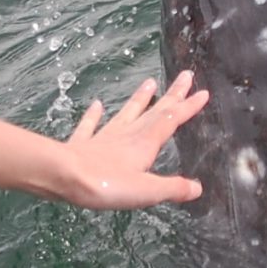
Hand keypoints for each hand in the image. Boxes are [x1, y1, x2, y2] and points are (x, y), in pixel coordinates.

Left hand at [59, 71, 207, 206]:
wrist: (64, 176)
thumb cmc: (107, 184)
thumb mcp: (147, 192)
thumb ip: (173, 188)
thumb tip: (197, 188)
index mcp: (145, 143)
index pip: (171, 120)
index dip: (188, 106)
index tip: (202, 92)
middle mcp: (127, 135)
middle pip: (153, 111)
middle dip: (172, 95)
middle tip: (185, 75)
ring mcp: (104, 137)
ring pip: (125, 114)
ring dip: (139, 99)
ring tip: (149, 82)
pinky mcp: (83, 145)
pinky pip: (90, 126)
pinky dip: (93, 115)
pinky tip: (96, 105)